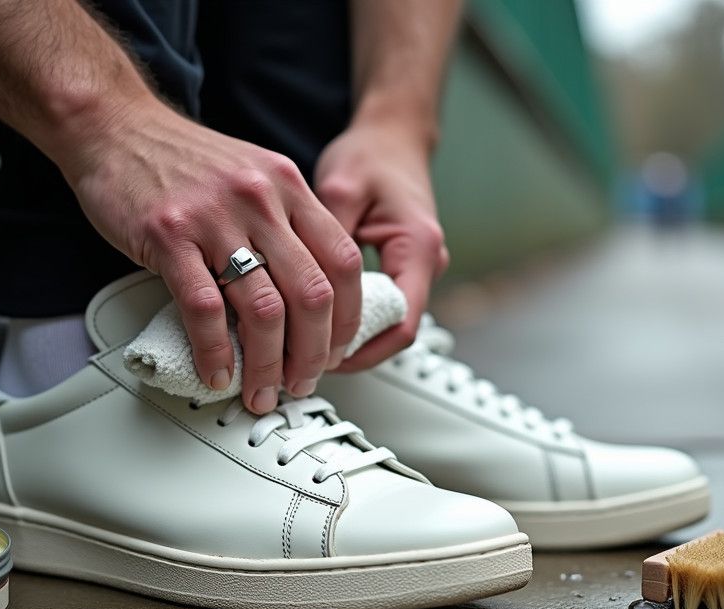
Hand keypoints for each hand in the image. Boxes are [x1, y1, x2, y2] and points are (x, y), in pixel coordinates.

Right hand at [57, 94, 362, 413]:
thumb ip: (285, 223)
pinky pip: (204, 309)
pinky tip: (216, 370)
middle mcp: (260, 200)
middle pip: (311, 293)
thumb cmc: (178, 159)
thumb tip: (309, 294)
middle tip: (303, 380)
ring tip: (261, 389)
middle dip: (313, 353)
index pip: (342, 262)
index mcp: (288, 186)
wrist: (113, 126)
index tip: (337, 349)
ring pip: (264, 310)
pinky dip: (214, 351)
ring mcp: (215, 218)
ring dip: (267, 364)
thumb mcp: (252, 175)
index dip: (347, 317)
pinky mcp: (169, 237)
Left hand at [314, 119, 449, 370]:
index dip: (361, 349)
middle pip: (392, 329)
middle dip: (350, 349)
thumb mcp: (338, 190)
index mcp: (417, 247)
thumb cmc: (371, 154)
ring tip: (306, 342)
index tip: (323, 358)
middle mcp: (425, 263)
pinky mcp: (402, 266)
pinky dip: (351, 316)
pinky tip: (318, 317)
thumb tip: (299, 291)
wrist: (392, 135)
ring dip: (350, 335)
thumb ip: (325, 241)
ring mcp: (416, 267)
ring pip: (386, 321)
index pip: (401, 323)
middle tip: (305, 356)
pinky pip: (380, 303)